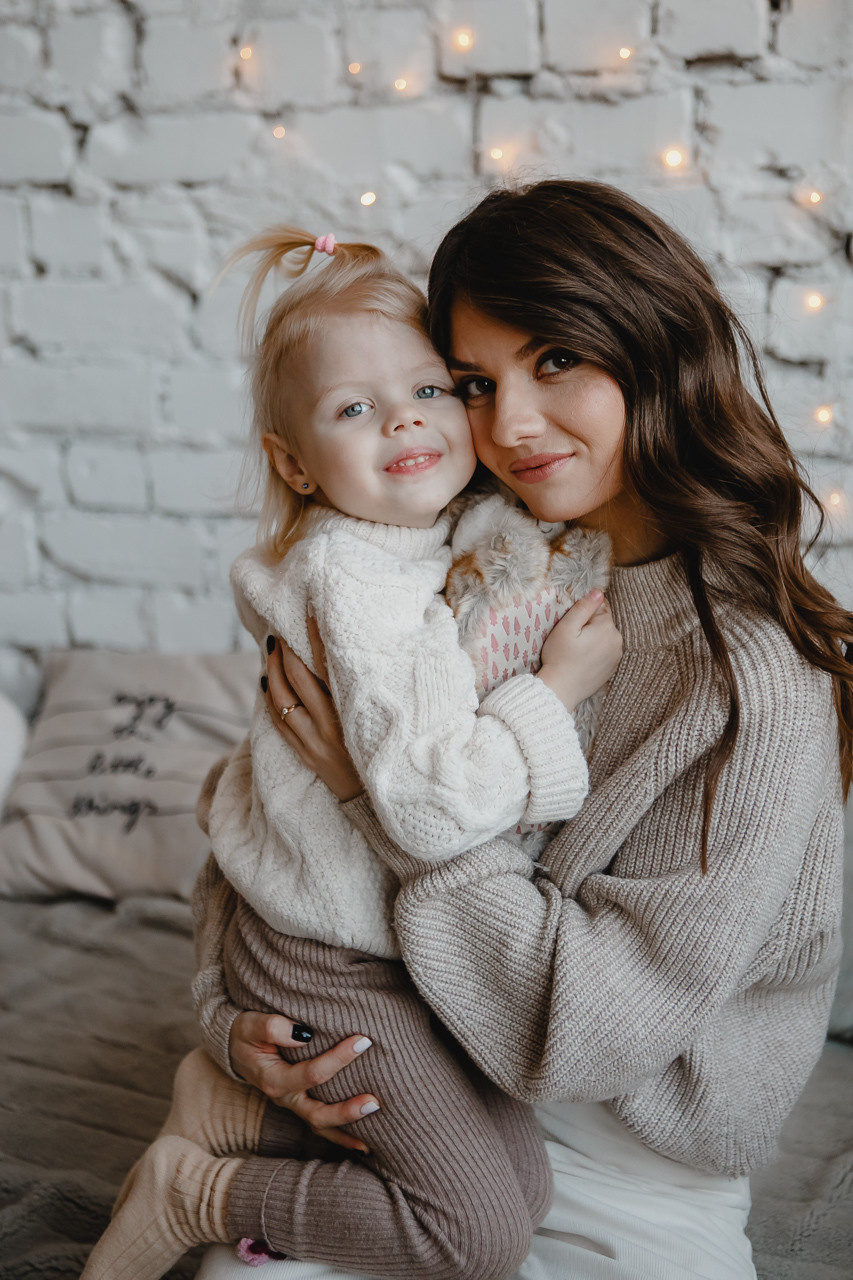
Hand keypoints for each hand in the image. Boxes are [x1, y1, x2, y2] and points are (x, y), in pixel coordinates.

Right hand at [228, 1011, 378, 1153]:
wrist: (236, 1046)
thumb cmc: (246, 1032)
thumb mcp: (250, 1024)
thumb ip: (272, 1027)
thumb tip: (303, 1033)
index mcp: (273, 1079)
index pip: (311, 1074)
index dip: (338, 1058)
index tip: (363, 1041)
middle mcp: (285, 1098)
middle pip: (318, 1114)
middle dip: (347, 1111)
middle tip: (375, 1102)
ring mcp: (293, 1105)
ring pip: (321, 1126)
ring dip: (348, 1128)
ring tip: (375, 1129)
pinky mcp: (301, 1105)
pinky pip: (322, 1126)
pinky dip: (342, 1135)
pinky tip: (365, 1141)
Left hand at [262, 617, 362, 801]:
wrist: (375, 799)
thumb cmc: (384, 753)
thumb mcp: (378, 720)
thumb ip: (363, 691)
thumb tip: (349, 657)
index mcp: (351, 713)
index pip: (328, 667)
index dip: (314, 639)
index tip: (307, 615)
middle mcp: (330, 726)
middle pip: (298, 680)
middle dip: (286, 653)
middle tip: (280, 632)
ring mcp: (313, 742)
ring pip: (281, 701)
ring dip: (272, 672)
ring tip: (271, 651)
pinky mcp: (304, 754)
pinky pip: (278, 723)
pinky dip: (269, 700)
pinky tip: (265, 682)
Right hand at [537, 589, 622, 711]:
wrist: (561, 689)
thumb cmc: (559, 657)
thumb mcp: (566, 627)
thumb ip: (584, 607)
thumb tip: (599, 592)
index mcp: (607, 627)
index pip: (599, 607)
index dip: (583, 613)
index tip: (571, 624)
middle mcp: (617, 640)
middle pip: (604, 621)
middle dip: (590, 625)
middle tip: (572, 638)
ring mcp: (616, 655)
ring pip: (605, 636)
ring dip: (594, 638)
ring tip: (576, 650)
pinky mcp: (612, 667)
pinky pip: (606, 651)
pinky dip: (596, 651)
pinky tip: (583, 659)